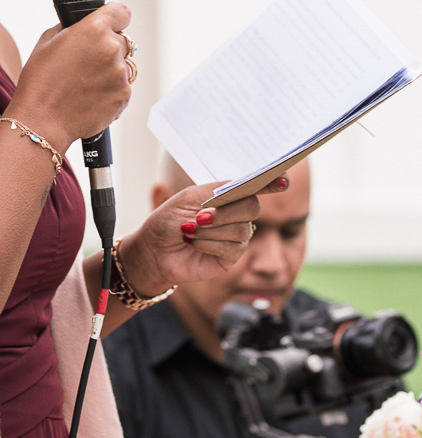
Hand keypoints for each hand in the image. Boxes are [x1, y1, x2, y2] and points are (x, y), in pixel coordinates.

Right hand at [8, 4, 131, 154]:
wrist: (42, 120)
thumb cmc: (40, 82)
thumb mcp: (47, 41)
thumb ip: (71, 28)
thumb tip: (81, 26)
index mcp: (94, 30)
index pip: (121, 12)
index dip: (115, 18)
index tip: (110, 24)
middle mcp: (112, 49)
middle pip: (121, 41)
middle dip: (107, 48)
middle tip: (86, 62)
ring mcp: (120, 74)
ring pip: (122, 66)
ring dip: (109, 71)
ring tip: (84, 83)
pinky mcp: (123, 96)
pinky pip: (121, 87)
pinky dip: (109, 90)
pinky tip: (88, 96)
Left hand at [113, 177, 286, 295]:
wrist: (154, 250)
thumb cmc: (167, 220)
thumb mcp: (187, 198)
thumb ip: (215, 192)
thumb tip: (240, 188)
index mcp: (225, 195)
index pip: (253, 186)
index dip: (270, 182)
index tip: (283, 180)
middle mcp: (234, 214)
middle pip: (252, 207)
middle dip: (227, 212)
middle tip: (202, 215)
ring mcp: (234, 236)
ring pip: (241, 229)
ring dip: (212, 229)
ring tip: (190, 230)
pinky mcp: (230, 257)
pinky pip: (232, 248)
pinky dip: (209, 243)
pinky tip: (194, 243)